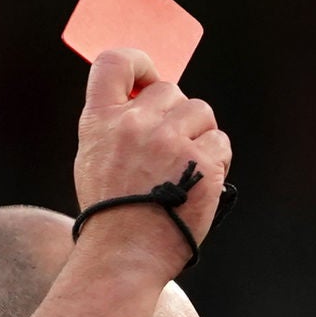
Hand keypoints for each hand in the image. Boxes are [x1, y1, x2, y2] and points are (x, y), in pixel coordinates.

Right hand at [72, 48, 231, 254]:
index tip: (147, 81)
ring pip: (201, 113)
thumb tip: (146, 94)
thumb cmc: (112, 211)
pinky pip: (220, 142)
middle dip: (176, 116)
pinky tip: (198, 184)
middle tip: (169, 152)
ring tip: (184, 170)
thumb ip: (116, 122)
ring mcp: (171, 142)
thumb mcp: (95, 157)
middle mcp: (135, 124)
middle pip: (171, 90)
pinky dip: (216, 161)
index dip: (139, 63)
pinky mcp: (203, 162)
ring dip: (199, 136)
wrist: (126, 254)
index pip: (116, 62)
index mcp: (102, 120)